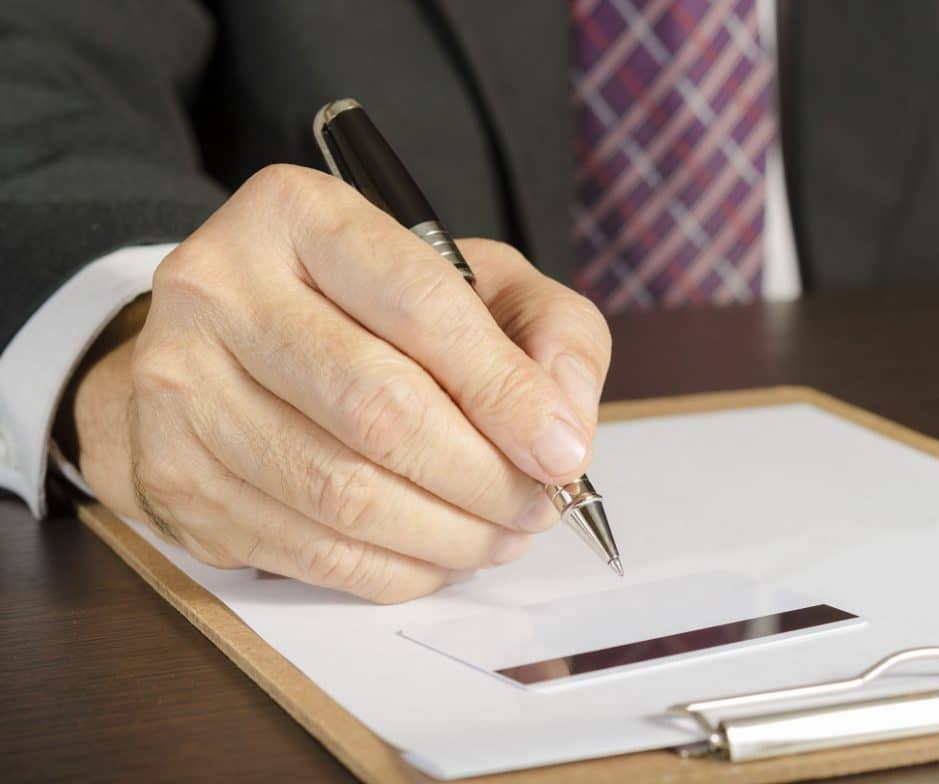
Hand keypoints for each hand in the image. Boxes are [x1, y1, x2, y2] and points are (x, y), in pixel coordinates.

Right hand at [68, 164, 611, 602]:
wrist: (225, 346)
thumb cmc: (366, 310)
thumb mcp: (473, 281)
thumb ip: (547, 327)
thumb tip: (565, 421)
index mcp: (298, 217)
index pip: (418, 304)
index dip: (504, 390)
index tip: (562, 450)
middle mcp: (220, 291)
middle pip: (377, 407)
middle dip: (483, 476)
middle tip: (539, 505)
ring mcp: (183, 389)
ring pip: (342, 493)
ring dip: (448, 534)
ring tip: (501, 533)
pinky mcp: (175, 476)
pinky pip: (308, 549)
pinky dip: (395, 568)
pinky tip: (438, 553)